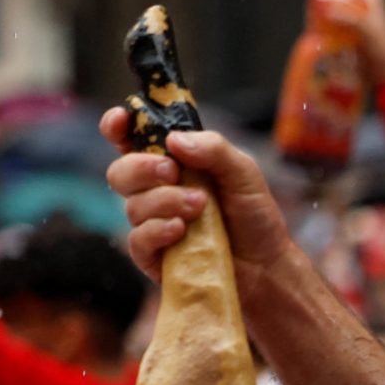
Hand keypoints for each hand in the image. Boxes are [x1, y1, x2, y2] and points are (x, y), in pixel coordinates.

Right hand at [100, 114, 296, 286]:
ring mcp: (152, 224)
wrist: (267, 264)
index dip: (117, 127)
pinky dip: (157, 231)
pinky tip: (180, 230)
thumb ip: (214, 149)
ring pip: (132, 206)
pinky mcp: (154, 257)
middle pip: (120, 173)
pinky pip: (137, 241)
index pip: (129, 140)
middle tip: (173, 172)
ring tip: (200, 207)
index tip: (121, 120)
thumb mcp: (243, 173)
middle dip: (142, 168)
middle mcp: (155, 192)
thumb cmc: (254, 215)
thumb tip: (174, 140)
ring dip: (165, 202)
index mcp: (170, 164)